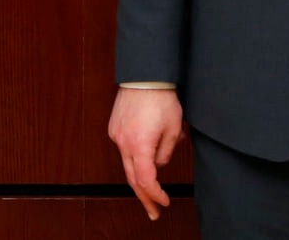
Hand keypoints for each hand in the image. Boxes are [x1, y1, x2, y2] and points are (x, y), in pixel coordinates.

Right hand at [106, 86, 182, 220]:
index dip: (155, 195)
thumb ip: (165, 152)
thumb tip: (158, 164)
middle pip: (132, 179)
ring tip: (154, 186)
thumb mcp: (174, 128)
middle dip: (144, 198)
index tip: (164, 202)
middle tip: (153, 212)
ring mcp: (117, 135)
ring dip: (140, 176)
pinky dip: (135, 157)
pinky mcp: (114, 127)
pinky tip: (146, 156)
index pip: (145, 181)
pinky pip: (125, 148)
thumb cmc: (161, 98)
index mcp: (140, 146)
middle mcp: (124, 143)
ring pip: (127, 163)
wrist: (145, 75)